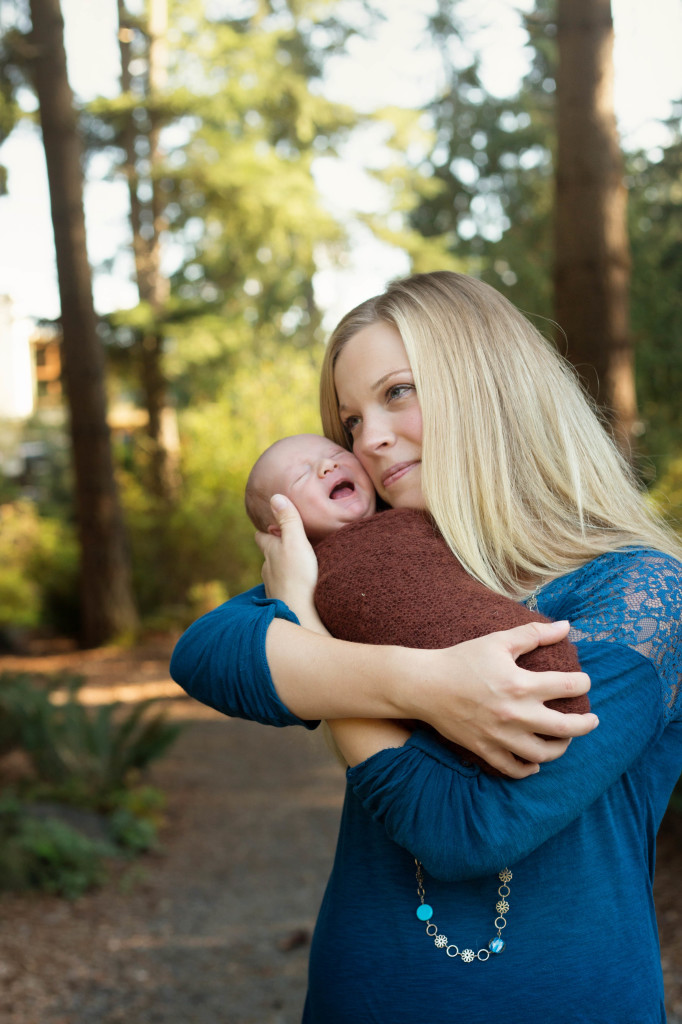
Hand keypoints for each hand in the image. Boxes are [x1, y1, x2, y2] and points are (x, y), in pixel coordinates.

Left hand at [254, 494, 320, 627]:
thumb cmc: (299, 576)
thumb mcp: (296, 542)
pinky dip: (291, 584)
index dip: (265, 530)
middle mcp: (268, 570)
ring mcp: (275, 588)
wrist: (301, 615)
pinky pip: (285, 589)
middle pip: (268, 556)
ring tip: (297, 564)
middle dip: (275, 549)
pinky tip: (301, 586)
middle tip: (288, 542)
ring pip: (276, 573)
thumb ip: (288, 520)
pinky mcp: (284, 602)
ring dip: (284, 567)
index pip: (261, 537)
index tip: (271, 524)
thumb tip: (275, 497)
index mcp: (270, 553)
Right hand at [399, 620, 597, 778]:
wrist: (424, 685)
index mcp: (520, 684)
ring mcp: (501, 736)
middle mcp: (515, 714)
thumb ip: (534, 634)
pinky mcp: (486, 750)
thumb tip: (566, 627)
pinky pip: (514, 768)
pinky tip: (535, 761)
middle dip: (586, 724)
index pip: (568, 687)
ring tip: (565, 739)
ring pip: (544, 754)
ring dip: (561, 748)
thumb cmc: (461, 659)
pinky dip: (529, 768)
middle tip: (592, 720)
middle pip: (566, 728)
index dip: (583, 683)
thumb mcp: (498, 641)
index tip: (583, 681)